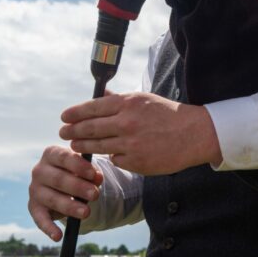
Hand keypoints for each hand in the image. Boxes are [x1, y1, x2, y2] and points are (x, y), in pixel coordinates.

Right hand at [27, 145, 103, 240]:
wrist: (63, 184)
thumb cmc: (76, 172)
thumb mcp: (84, 169)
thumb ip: (91, 172)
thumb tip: (98, 178)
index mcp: (51, 154)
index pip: (63, 157)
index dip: (79, 166)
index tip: (94, 174)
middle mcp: (39, 170)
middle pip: (58, 179)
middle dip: (78, 187)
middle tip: (95, 195)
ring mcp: (34, 190)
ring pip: (52, 199)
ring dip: (69, 207)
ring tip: (86, 212)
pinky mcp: (33, 207)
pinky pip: (40, 219)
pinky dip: (48, 228)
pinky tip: (58, 237)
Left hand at [59, 92, 222, 174]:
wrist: (194, 134)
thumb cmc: (169, 114)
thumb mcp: (144, 99)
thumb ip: (119, 100)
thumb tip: (101, 95)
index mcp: (128, 103)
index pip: (92, 108)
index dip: (74, 113)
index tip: (64, 117)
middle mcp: (127, 122)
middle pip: (89, 128)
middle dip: (72, 131)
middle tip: (63, 132)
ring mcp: (130, 144)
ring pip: (97, 147)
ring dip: (83, 146)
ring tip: (75, 146)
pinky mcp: (136, 162)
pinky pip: (114, 159)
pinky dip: (111, 156)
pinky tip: (111, 153)